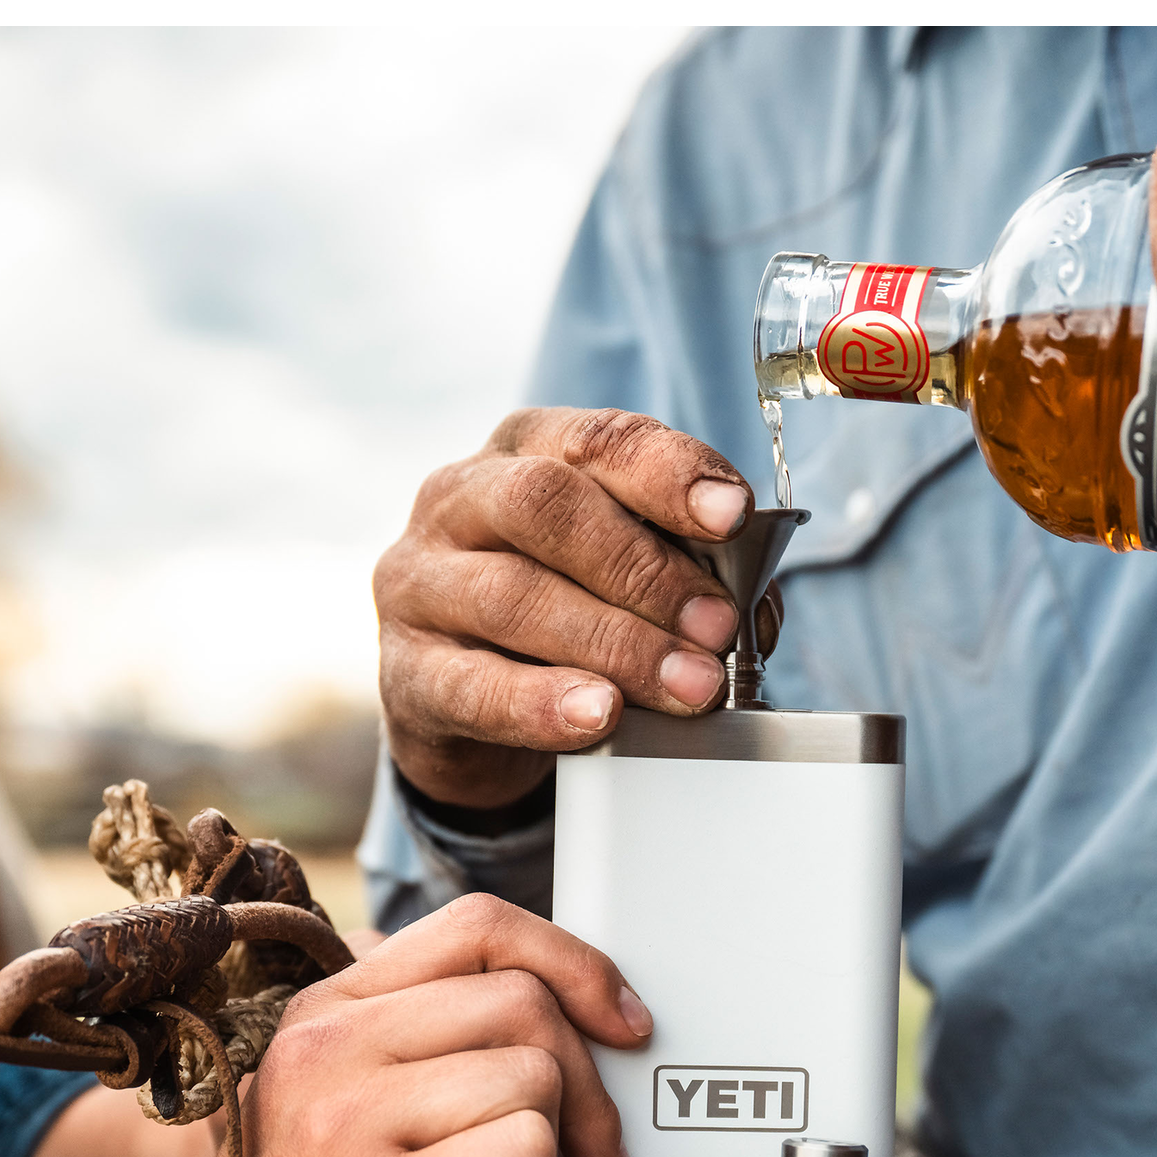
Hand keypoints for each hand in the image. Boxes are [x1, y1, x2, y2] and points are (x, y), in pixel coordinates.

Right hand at [178, 894, 648, 1156]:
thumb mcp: (345, 1108)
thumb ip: (432, 1045)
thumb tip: (586, 1017)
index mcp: (325, 1012)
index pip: (479, 928)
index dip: (575, 962)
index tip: (623, 1023)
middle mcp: (327, 1049)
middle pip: (526, 1005)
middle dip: (590, 1088)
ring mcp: (346, 1121)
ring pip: (534, 1079)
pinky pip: (526, 1154)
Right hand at [374, 406, 754, 806]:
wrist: (461, 704)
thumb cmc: (558, 613)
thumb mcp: (618, 573)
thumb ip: (684, 572)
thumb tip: (751, 608)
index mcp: (522, 451)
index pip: (595, 440)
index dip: (667, 473)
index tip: (731, 515)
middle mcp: (458, 500)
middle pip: (545, 506)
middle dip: (644, 568)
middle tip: (715, 627)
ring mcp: (420, 584)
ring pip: (514, 596)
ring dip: (617, 644)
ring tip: (687, 686)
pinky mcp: (405, 670)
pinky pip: (473, 685)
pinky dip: (543, 703)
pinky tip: (597, 716)